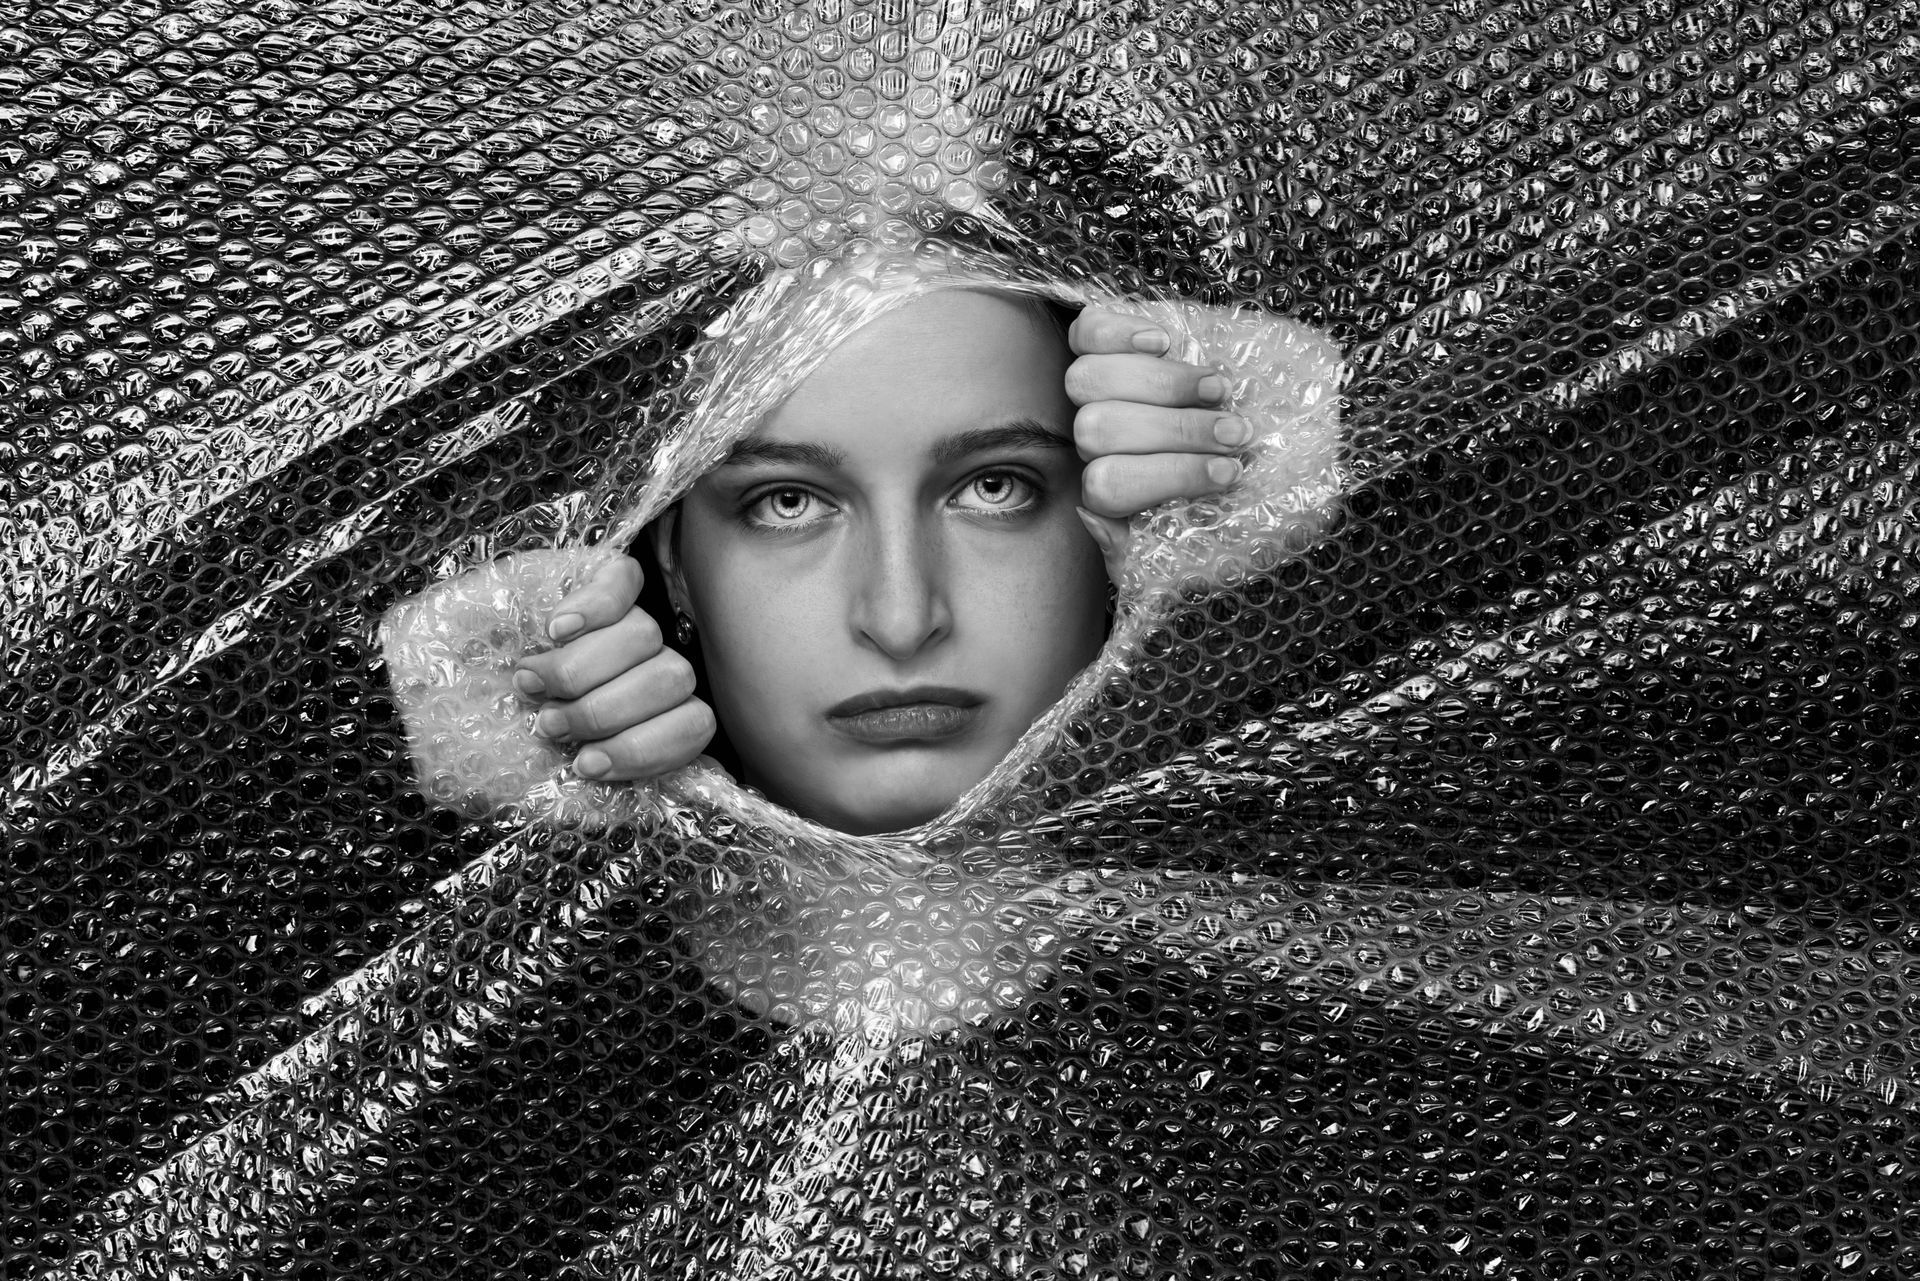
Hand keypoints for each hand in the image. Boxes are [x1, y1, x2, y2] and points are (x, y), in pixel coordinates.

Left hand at [509, 554, 715, 781]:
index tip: (553, 630)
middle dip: (582, 675)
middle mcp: (645, 636)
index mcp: (604, 608)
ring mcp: (673, 678)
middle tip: (538, 707)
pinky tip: (595, 764)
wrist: (540, 756)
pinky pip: (693, 729)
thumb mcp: (499, 663)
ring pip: (671, 678)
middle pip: (643, 634)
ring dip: (608, 714)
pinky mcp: (689, 724)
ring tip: (558, 737)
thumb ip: (495, 636)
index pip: (621, 577)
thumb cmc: (521, 703)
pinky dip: (642, 750)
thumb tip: (480, 639)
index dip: (595, 601)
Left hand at [1064, 304, 1341, 583]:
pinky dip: (1120, 331)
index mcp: (1109, 491)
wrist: (1265, 438)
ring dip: (1161, 383)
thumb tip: (1092, 520)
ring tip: (1220, 389)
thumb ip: (1139, 555)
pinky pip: (1086, 332)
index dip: (1168, 477)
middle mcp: (1094, 441)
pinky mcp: (1106, 343)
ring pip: (1088, 381)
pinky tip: (1164, 340)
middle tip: (1236, 432)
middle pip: (1098, 430)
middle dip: (1175, 431)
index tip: (1229, 475)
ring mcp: (1097, 390)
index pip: (1107, 486)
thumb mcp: (1199, 548)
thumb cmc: (1230, 499)